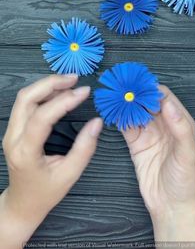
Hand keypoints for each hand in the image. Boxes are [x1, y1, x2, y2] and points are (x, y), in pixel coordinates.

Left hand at [0, 74, 102, 248]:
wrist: (22, 203)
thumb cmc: (45, 192)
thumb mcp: (69, 175)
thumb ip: (84, 148)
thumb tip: (97, 122)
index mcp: (26, 152)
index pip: (42, 117)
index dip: (64, 101)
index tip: (84, 92)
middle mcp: (13, 138)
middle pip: (26, 98)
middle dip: (50, 83)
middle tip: (74, 79)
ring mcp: (10, 132)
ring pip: (24, 98)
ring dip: (46, 86)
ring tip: (69, 83)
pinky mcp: (14, 129)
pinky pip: (26, 104)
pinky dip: (43, 93)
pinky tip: (59, 93)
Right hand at [122, 85, 194, 245]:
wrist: (171, 206)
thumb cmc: (185, 180)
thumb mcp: (187, 153)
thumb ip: (180, 127)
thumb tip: (168, 103)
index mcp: (179, 122)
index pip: (164, 97)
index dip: (150, 88)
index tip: (137, 83)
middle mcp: (163, 124)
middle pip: (146, 102)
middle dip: (134, 92)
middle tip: (120, 85)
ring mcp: (148, 133)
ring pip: (134, 112)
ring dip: (124, 103)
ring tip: (112, 94)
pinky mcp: (136, 144)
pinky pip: (125, 126)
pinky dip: (118, 118)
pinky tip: (110, 111)